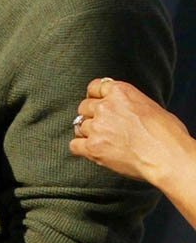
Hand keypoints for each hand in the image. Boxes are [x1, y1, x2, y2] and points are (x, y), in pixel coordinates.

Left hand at [71, 77, 195, 186]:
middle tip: (103, 127)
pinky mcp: (92, 147)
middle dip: (91, 116)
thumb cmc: (167, 134)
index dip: (95, 97)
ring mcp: (97, 127)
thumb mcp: (149, 106)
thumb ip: (129, 104)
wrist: (167, 156)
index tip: (98, 104)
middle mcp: (105, 106)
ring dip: (87, 133)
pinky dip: (81, 148)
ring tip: (102, 141)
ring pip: (78, 126)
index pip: (94, 86)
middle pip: (83, 107)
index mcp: (121, 91)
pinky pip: (74, 145)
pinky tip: (92, 151)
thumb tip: (124, 111)